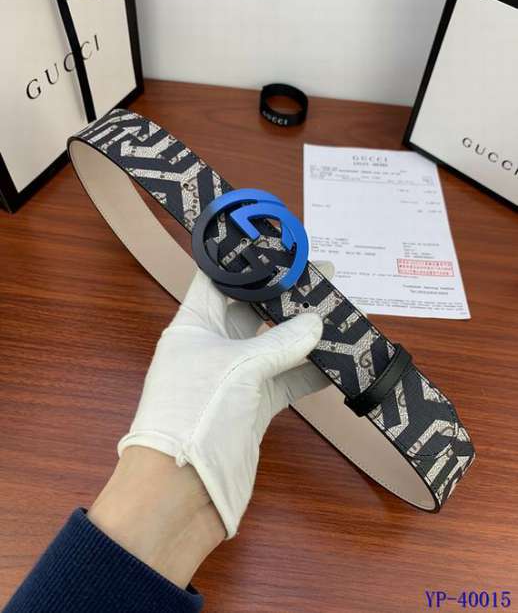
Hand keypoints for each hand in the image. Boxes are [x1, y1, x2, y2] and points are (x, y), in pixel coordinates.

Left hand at [117, 268, 328, 538]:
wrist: (181, 493)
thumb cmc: (194, 415)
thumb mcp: (238, 367)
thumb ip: (280, 342)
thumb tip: (316, 321)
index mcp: (193, 325)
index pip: (217, 280)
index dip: (244, 260)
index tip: (277, 244)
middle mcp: (212, 347)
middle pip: (251, 310)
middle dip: (284, 294)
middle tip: (322, 276)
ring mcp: (234, 378)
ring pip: (273, 345)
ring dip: (302, 333)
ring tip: (336, 311)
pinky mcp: (252, 407)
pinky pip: (284, 380)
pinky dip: (307, 371)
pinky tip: (334, 359)